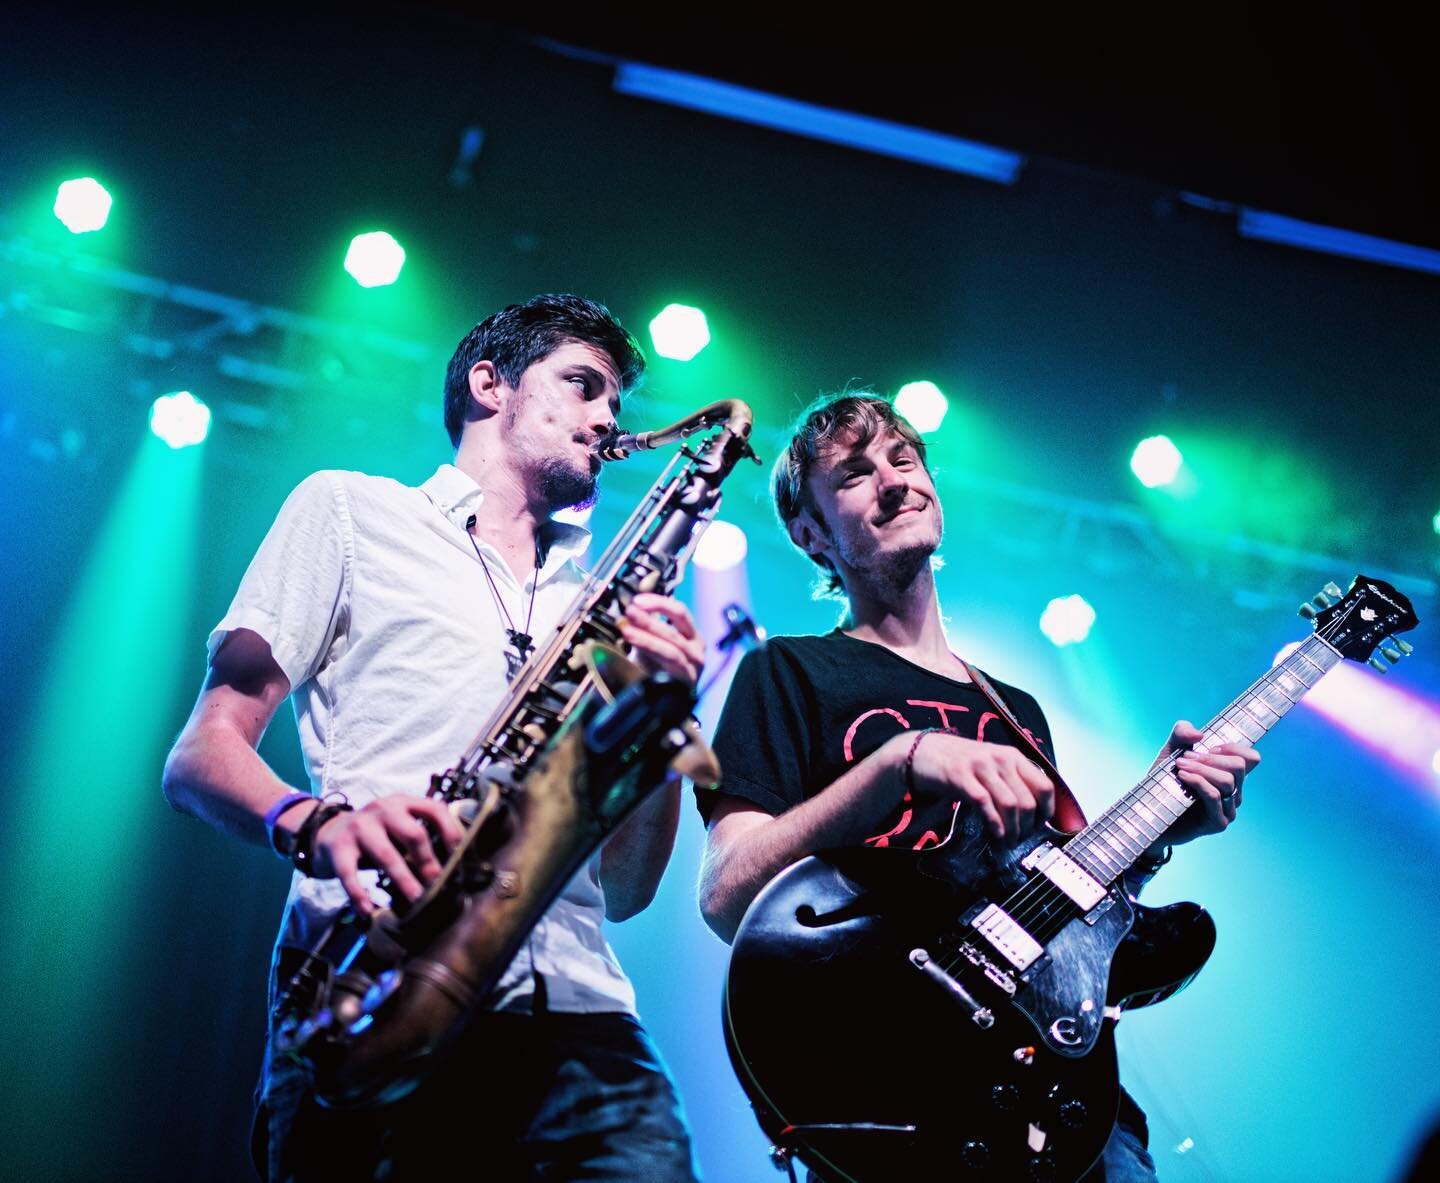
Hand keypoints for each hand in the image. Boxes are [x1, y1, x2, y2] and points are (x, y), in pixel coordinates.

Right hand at [304, 794, 464, 915]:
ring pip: (386, 855)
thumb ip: (418, 837)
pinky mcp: (338, 848)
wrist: (328, 832)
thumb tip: (451, 868)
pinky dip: (359, 894)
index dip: (450, 832)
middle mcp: (382, 810)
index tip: (458, 856)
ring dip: (404, 879)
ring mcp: (359, 827)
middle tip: (437, 883)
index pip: (434, 809)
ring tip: (416, 899)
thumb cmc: (375, 833)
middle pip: (414, 834)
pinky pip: (350, 874)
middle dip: (428, 861)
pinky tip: (367, 910)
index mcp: (402, 803)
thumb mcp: (397, 824)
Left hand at [617, 593, 705, 686]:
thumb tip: (626, 614)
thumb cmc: (656, 672)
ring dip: (647, 633)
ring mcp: (694, 663)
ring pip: (671, 643)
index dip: (659, 603)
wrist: (661, 703)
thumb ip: (642, 629)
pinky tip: (634, 644)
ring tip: (627, 629)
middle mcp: (696, 647)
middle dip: (650, 616)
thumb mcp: (649, 645)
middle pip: (676, 624)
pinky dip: (650, 649)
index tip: (637, 600)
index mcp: (690, 634)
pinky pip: (669, 660)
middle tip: (630, 611)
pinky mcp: (688, 678)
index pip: (679, 612)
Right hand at [904, 732, 1055, 844]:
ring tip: (1007, 842)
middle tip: (1019, 841)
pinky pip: (985, 802)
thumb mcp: (992, 766)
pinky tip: (995, 833)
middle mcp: (1001, 758)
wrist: (922, 751)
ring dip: (1012, 830)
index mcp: (1013, 756)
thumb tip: (1032, 813)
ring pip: (1009, 804)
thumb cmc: (959, 763)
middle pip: (1027, 800)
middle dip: (1026, 828)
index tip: (1037, 827)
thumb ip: (1011, 782)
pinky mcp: (960, 775)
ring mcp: (980, 766)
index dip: (1045, 812)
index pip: (1044, 786)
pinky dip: (993, 822)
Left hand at [1149, 720, 1259, 847]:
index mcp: (1229, 775)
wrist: (1149, 815)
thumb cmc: (1163, 784)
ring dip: (1201, 768)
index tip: (1208, 747)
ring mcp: (1228, 809)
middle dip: (1210, 757)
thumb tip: (1199, 734)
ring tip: (1179, 766)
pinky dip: (1198, 781)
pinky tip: (1182, 776)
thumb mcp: (1170, 752)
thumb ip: (1182, 734)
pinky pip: (1214, 796)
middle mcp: (1233, 793)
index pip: (1251, 758)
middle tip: (1185, 757)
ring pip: (1227, 781)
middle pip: (1239, 766)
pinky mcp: (1217, 823)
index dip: (1233, 747)